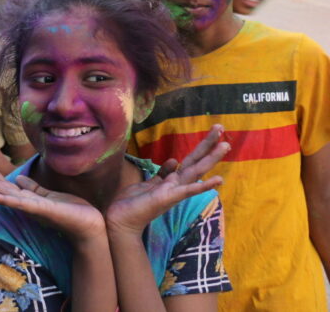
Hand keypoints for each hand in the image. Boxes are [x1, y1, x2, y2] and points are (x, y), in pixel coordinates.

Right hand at [0, 154, 105, 241]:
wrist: (88, 226)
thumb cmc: (71, 211)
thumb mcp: (49, 195)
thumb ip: (32, 188)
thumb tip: (19, 179)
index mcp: (26, 198)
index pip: (4, 182)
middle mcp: (24, 203)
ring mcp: (30, 207)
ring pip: (3, 192)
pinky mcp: (39, 210)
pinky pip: (18, 204)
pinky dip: (3, 200)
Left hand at [105, 125, 228, 237]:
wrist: (121, 220)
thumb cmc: (133, 203)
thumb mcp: (149, 184)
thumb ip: (163, 174)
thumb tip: (174, 160)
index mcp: (172, 180)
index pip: (190, 160)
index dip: (201, 146)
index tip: (214, 131)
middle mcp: (177, 185)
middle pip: (196, 162)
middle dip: (208, 145)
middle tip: (221, 126)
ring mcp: (174, 192)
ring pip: (196, 172)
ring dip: (210, 159)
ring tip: (225, 145)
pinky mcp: (168, 198)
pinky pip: (188, 191)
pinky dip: (203, 185)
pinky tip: (218, 180)